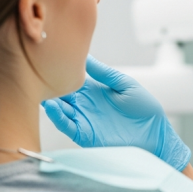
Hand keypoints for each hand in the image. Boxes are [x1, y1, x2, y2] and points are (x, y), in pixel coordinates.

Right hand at [42, 55, 190, 170]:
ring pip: (60, 109)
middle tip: (37, 75)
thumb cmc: (145, 109)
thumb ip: (104, 73)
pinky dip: (58, 117)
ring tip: (42, 91)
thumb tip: (86, 57)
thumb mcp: (125, 85)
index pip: (72, 79)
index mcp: (94, 90)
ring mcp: (84, 119)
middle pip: (61, 93)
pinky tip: (51, 107)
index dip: (61, 71)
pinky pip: (67, 126)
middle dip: (50, 86)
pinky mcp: (85, 134)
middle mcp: (85, 104)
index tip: (49, 60)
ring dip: (50, 101)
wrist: (155, 134)